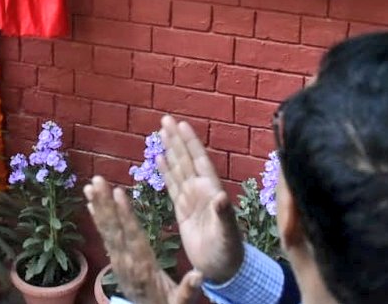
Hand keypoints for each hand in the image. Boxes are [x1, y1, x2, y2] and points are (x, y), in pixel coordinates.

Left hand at [85, 176, 202, 303]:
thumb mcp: (180, 302)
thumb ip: (188, 290)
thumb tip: (199, 275)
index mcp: (142, 267)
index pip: (133, 236)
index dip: (125, 215)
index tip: (118, 193)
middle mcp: (125, 262)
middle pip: (115, 229)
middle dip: (105, 203)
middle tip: (97, 180)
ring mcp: (117, 260)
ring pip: (107, 230)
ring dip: (98, 206)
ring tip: (90, 186)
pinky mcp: (114, 260)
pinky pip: (105, 235)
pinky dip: (98, 217)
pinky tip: (91, 203)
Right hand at [159, 116, 243, 282]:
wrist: (221, 268)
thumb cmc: (228, 250)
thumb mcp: (227, 233)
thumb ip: (223, 215)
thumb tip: (221, 197)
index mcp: (211, 190)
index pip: (199, 160)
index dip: (190, 142)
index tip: (181, 124)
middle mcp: (201, 189)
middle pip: (186, 159)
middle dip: (176, 139)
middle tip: (165, 119)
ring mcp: (191, 198)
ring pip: (178, 168)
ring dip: (170, 150)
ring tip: (160, 132)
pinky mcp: (182, 209)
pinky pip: (171, 185)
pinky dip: (165, 171)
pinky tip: (159, 157)